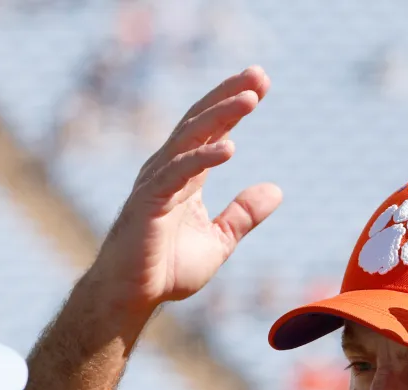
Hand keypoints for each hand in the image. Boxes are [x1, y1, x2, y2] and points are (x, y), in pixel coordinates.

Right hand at [87, 66, 283, 322]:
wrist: (130, 297)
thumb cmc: (165, 270)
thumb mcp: (218, 241)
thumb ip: (243, 215)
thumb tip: (277, 190)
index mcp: (185, 175)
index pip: (212, 129)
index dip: (234, 104)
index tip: (261, 82)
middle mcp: (168, 169)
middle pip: (201, 121)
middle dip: (229, 94)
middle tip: (259, 74)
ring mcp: (156, 182)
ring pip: (190, 138)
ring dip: (221, 116)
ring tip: (250, 98)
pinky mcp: (149, 202)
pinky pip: (179, 173)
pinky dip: (203, 158)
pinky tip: (229, 148)